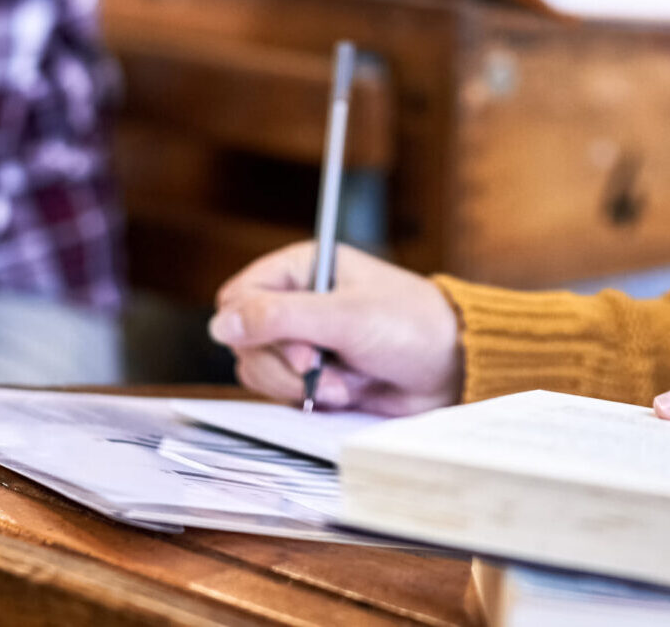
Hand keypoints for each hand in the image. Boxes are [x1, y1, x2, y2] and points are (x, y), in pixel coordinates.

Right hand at [210, 241, 462, 414]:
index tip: (294, 343)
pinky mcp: (314, 377)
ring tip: (340, 382)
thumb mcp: (345, 317)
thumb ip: (280, 318)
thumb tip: (219, 324)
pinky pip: (285, 395)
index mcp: (302, 268)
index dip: (252, 326)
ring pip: (260, 372)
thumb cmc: (409, 325)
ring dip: (298, 386)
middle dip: (282, 364)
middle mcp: (297, 302)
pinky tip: (345, 392)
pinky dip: (312, 400)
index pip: (238, 297)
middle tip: (319, 366)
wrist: (450, 367)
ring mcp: (304, 341)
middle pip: (244, 341)